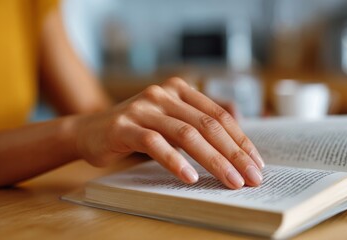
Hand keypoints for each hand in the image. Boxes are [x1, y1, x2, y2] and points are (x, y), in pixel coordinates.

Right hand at [74, 78, 263, 188]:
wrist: (89, 131)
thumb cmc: (137, 130)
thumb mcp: (171, 120)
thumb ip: (198, 123)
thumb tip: (238, 138)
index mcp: (180, 90)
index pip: (219, 115)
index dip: (241, 140)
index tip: (256, 162)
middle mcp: (163, 94)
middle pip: (208, 125)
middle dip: (234, 153)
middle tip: (252, 177)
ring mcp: (143, 108)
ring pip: (187, 134)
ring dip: (214, 160)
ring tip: (231, 181)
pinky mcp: (124, 126)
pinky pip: (156, 144)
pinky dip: (175, 161)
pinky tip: (191, 177)